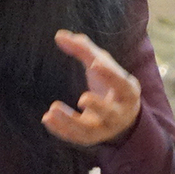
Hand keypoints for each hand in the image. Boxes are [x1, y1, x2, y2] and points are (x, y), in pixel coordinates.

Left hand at [42, 30, 141, 145]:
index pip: (122, 84)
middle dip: (98, 106)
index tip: (95, 64)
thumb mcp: (102, 64)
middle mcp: (119, 113)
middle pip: (111, 113)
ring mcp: (105, 129)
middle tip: (83, 98)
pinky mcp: (90, 138)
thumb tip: (58, 35)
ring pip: (90, 131)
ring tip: (52, 109)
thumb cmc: (109, 82)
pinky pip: (76, 138)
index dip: (110, 75)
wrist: (121, 114)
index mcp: (128, 92)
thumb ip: (83, 48)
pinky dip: (61, 130)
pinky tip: (46, 118)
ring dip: (70, 122)